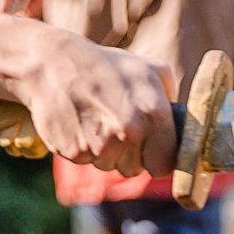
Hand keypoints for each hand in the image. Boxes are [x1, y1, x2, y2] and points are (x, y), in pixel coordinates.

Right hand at [14, 32, 174, 175]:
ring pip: (110, 167)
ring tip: (97, 119)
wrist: (53, 63)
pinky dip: (84, 148)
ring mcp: (101, 145)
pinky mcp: (75, 152)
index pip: (166, 164)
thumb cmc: (106, 65)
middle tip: (119, 127)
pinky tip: (80, 123)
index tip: (153, 151)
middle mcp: (130, 132)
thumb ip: (171, 100)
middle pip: (137, 169)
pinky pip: (87, 162)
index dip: (159, 159)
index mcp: (154, 114)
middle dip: (132, 155)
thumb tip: (180, 126)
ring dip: (107, 152)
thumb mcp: (150, 69)